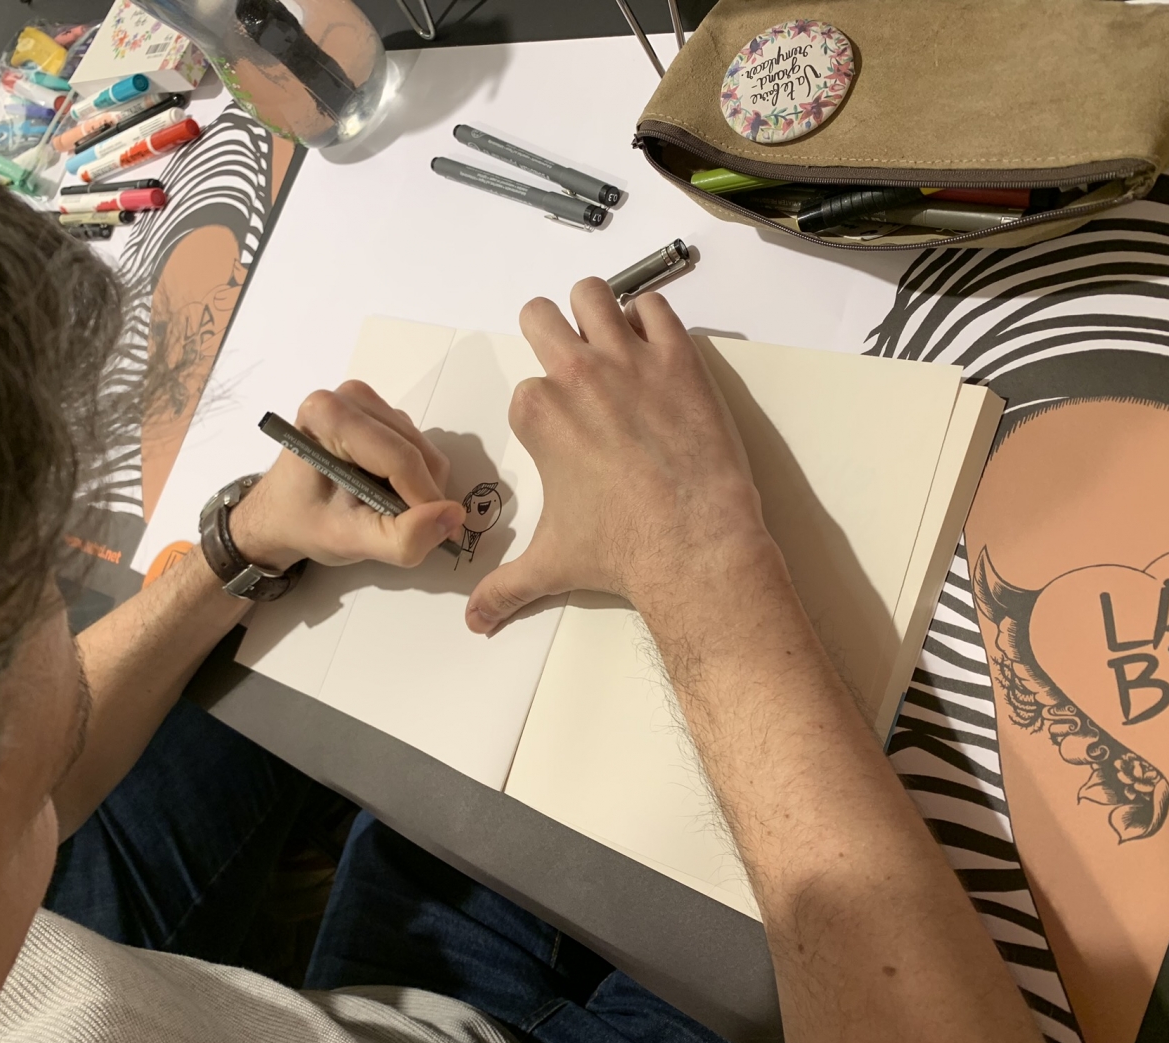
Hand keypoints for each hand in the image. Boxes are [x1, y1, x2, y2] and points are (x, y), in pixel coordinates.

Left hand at [230, 381, 465, 569]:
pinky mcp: (379, 411)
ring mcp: (366, 401)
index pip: (399, 458)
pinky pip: (418, 445)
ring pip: (423, 448)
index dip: (424, 501)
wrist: (282, 513)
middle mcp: (349, 396)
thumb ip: (402, 537)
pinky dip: (414, 476)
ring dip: (418, 487)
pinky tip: (384, 491)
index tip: (433, 534)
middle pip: (416, 451)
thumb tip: (452, 516)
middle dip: (420, 495)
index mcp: (329, 416)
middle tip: (397, 526)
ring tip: (384, 508)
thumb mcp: (351, 541)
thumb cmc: (306, 523)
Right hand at [465, 278, 779, 633]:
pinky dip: (653, 318)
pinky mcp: (678, 357)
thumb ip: (505, 587)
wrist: (693, 547)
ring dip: (597, 311)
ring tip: (613, 343)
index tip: (566, 430)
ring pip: (593, 293)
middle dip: (551, 335)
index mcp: (538, 414)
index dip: (545, 406)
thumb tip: (474, 622)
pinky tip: (658, 349)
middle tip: (577, 367)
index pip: (526, 386)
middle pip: (541, 316)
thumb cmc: (621, 552)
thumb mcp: (551, 565)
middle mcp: (576, 375)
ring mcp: (628, 360)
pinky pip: (657, 306)